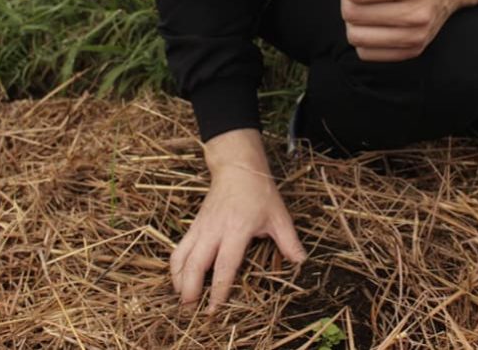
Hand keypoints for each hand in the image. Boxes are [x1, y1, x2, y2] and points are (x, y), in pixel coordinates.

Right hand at [170, 128, 306, 312]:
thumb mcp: (279, 216)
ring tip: (181, 299)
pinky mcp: (194, 225)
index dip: (218, 289)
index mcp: (237, 230)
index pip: (224, 266)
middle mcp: (214, 230)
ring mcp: (200, 227)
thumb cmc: (260, 192)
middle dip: (190, 289)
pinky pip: (179, 249)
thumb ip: (289, 241)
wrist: (237, 167)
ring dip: (178, 280)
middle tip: (190, 310)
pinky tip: (179, 280)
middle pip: (195, 264)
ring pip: (181, 257)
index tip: (214, 309)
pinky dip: (175, 267)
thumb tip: (301, 262)